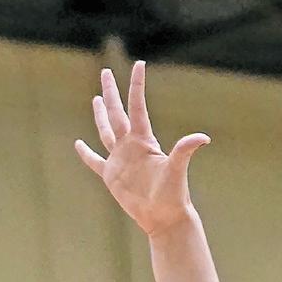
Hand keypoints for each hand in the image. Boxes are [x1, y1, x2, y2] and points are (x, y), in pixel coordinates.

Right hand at [75, 61, 209, 237]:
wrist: (164, 218)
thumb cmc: (174, 195)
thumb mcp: (177, 169)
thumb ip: (185, 150)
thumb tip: (203, 138)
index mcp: (144, 140)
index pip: (137, 106)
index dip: (137, 86)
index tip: (139, 64)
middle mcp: (131, 145)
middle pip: (117, 112)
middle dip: (111, 92)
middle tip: (106, 72)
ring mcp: (120, 160)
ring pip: (106, 131)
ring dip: (100, 115)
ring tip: (96, 98)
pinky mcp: (111, 176)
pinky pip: (95, 161)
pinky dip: (86, 154)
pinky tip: (78, 144)